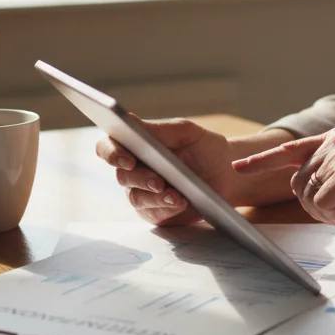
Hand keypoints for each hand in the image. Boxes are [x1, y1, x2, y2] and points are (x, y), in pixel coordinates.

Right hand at [95, 117, 240, 226]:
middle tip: (157, 181)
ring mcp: (142, 193)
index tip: (127, 157)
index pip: (108, 147)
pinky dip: (166, 208)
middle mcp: (133, 170)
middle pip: (121, 175)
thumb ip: (158, 129)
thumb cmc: (203, 147)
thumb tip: (129, 121)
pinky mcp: (155, 213)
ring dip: (154, 196)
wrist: (226, 172)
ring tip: (174, 194)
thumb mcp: (185, 132)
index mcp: (134, 145)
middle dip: (139, 178)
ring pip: (136, 197)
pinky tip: (179, 202)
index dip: (111, 152)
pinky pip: (153, 213)